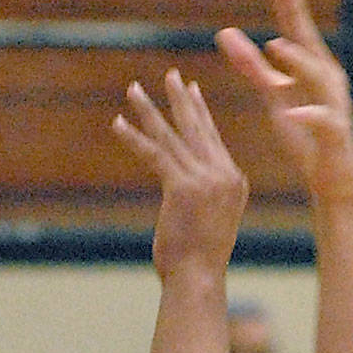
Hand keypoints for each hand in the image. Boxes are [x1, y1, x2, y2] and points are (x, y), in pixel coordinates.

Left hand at [112, 70, 249, 281]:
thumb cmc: (201, 260)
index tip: (192, 91)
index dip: (201, 112)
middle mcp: (224, 174)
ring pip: (171, 136)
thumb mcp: (212, 221)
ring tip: (134, 89)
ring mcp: (204, 179)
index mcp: (235, 181)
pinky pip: (153, 154)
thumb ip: (206, 198)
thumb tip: (189, 191)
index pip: (214, 138)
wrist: (199, 277)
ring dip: (149, 110)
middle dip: (181, 99)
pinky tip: (118, 122)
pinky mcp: (181, 186)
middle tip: (172, 75)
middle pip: (197, 128)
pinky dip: (133, 137)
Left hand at [217, 0, 352, 204]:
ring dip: (298, 60)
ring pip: (317, 76)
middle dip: (294, 9)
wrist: (334, 177)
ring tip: (276, 45)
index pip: (292, 19)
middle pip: (308, 36)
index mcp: (310, 64)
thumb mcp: (272, 96)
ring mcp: (333, 102)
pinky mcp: (334, 132)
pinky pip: (321, 120)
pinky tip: (292, 111)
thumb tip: (224, 33)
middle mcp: (326, 75)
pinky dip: (307, 114)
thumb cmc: (305, 134)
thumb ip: (251, 66)